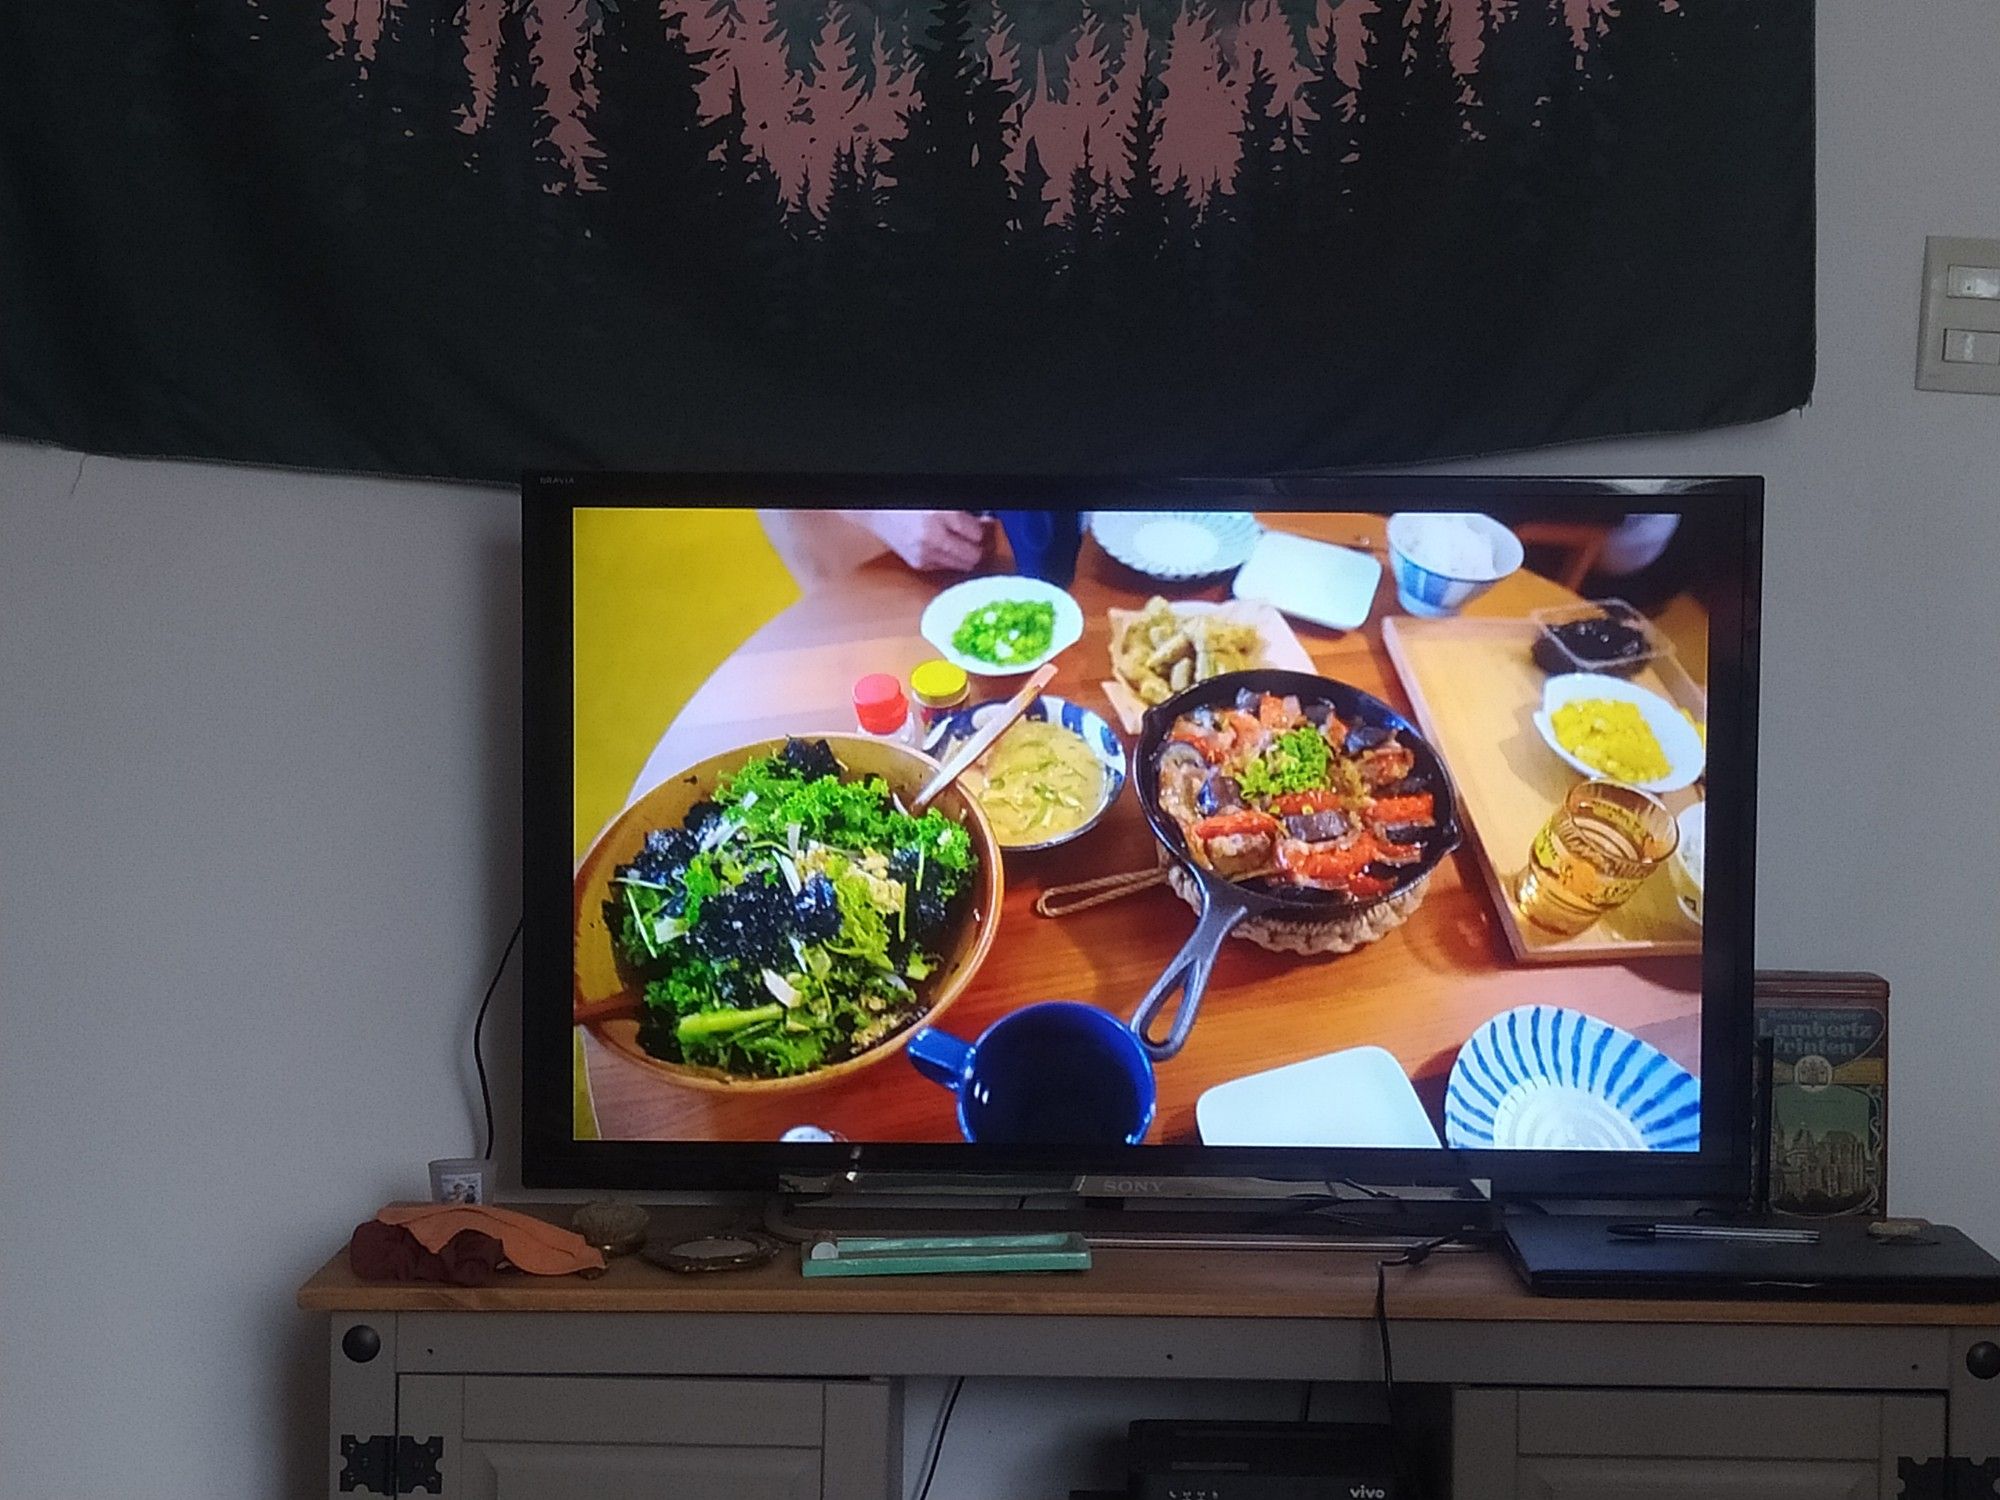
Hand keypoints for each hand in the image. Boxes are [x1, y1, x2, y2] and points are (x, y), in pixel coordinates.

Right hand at [848, 509, 988, 572]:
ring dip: (964, 557)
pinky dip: (948, 559)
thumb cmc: (910, 505)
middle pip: (972, 556)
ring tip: (958, 544)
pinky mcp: (918, 564)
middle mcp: (933, 537)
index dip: (980, 531)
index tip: (980, 528)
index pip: (976, 534)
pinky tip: (942, 548)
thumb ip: (964, 516)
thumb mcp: (941, 504)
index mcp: (940, 515)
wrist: (880, 512)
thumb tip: (984, 525)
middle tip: (974, 541)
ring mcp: (925, 553)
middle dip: (976, 549)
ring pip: (961, 566)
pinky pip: (945, 567)